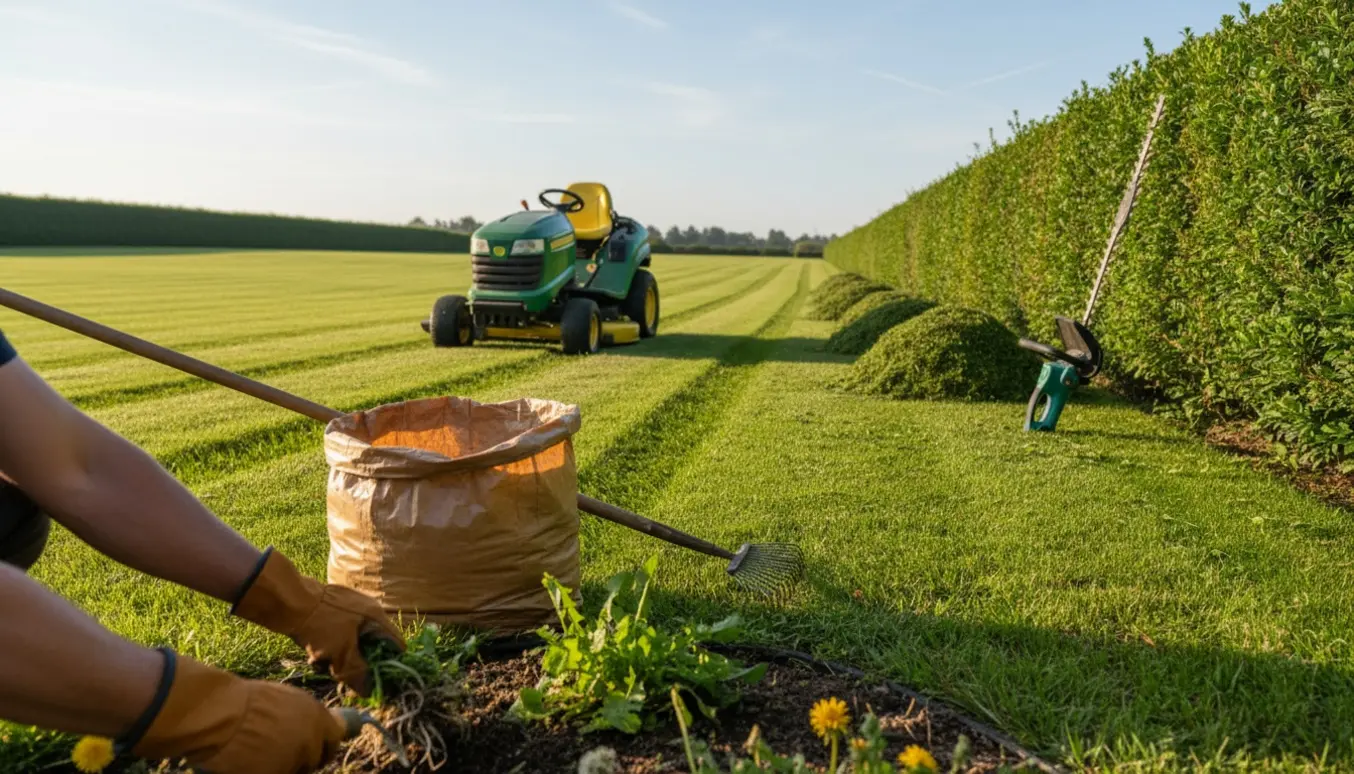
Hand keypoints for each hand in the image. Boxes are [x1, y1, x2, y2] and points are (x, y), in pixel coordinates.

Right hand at [127, 650, 345, 773]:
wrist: (219, 713)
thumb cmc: (244, 701)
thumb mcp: (284, 700)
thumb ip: (304, 717)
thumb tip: (315, 730)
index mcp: (317, 716)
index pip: (334, 739)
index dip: (325, 747)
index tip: (319, 752)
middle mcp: (311, 740)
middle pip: (314, 760)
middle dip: (301, 761)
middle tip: (280, 755)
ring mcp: (294, 760)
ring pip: (293, 770)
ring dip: (280, 766)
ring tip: (256, 753)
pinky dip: (263, 771)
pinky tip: (247, 763)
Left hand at [229, 548, 404, 695]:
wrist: (287, 599)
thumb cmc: (321, 624)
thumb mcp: (342, 653)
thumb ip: (357, 673)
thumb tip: (369, 692)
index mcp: (376, 617)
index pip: (396, 645)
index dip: (389, 665)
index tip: (376, 681)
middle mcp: (366, 611)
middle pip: (371, 647)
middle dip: (356, 664)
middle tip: (341, 675)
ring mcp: (347, 610)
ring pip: (350, 644)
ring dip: (337, 658)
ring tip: (320, 663)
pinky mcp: (329, 612)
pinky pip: (335, 636)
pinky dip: (326, 648)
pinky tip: (312, 654)